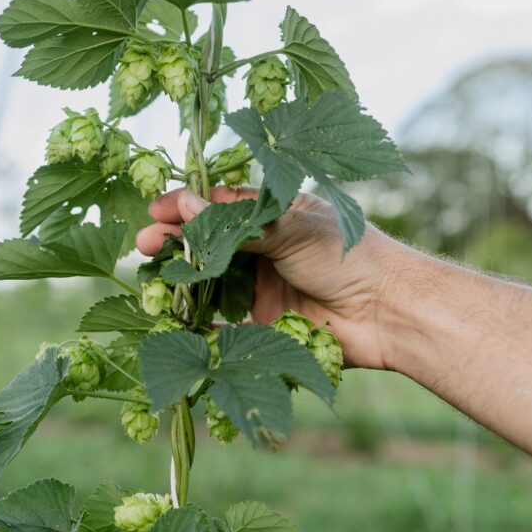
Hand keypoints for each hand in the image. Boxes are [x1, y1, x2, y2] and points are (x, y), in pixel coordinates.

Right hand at [136, 187, 402, 369]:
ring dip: (179, 282)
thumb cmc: (348, 254)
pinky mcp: (263, 328)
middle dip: (173, 243)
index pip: (217, 206)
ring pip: (208, 284)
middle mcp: (263, 251)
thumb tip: (186, 203)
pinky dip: (197, 325)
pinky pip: (222, 326)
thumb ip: (237, 222)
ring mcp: (261, 289)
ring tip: (151, 280)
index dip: (184, 206)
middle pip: (206, 244)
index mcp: (272, 216)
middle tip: (143, 245)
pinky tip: (173, 320)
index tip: (154, 210)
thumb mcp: (291, 226)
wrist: (388, 312)